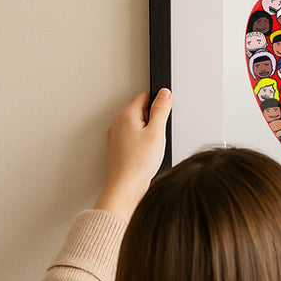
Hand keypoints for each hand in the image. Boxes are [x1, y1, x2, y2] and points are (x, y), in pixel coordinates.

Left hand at [94, 89, 172, 220]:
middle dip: (153, 120)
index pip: (145, 97)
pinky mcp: (118, 148)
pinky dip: (141, 144)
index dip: (159, 104)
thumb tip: (165, 93)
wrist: (125, 186)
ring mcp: (116, 136)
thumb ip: (161, 110)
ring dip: (147, 133)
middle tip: (158, 136)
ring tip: (151, 148)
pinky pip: (133, 138)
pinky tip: (146, 155)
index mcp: (126, 115)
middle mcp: (118, 123)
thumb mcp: (157, 132)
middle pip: (141, 111)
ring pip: (137, 126)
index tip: (164, 115)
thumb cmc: (138, 162)